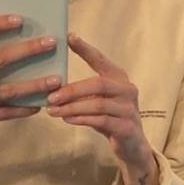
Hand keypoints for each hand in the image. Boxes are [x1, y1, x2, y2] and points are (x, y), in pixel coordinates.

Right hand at [0, 14, 62, 173]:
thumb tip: (18, 42)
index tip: (20, 19)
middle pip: (0, 58)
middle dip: (28, 49)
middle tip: (51, 43)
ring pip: (8, 89)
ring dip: (34, 85)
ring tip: (55, 80)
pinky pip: (5, 113)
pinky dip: (23, 109)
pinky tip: (39, 106)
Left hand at [46, 33, 158, 184]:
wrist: (132, 146)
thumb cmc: (110, 119)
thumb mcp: (98, 101)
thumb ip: (83, 92)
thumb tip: (51, 85)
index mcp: (119, 78)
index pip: (101, 60)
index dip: (86, 49)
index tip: (69, 37)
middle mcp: (127, 90)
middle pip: (98, 84)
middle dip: (72, 89)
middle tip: (51, 96)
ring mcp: (129, 109)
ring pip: (97, 104)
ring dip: (72, 107)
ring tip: (53, 110)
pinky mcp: (127, 127)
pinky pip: (101, 121)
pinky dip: (81, 119)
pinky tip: (67, 119)